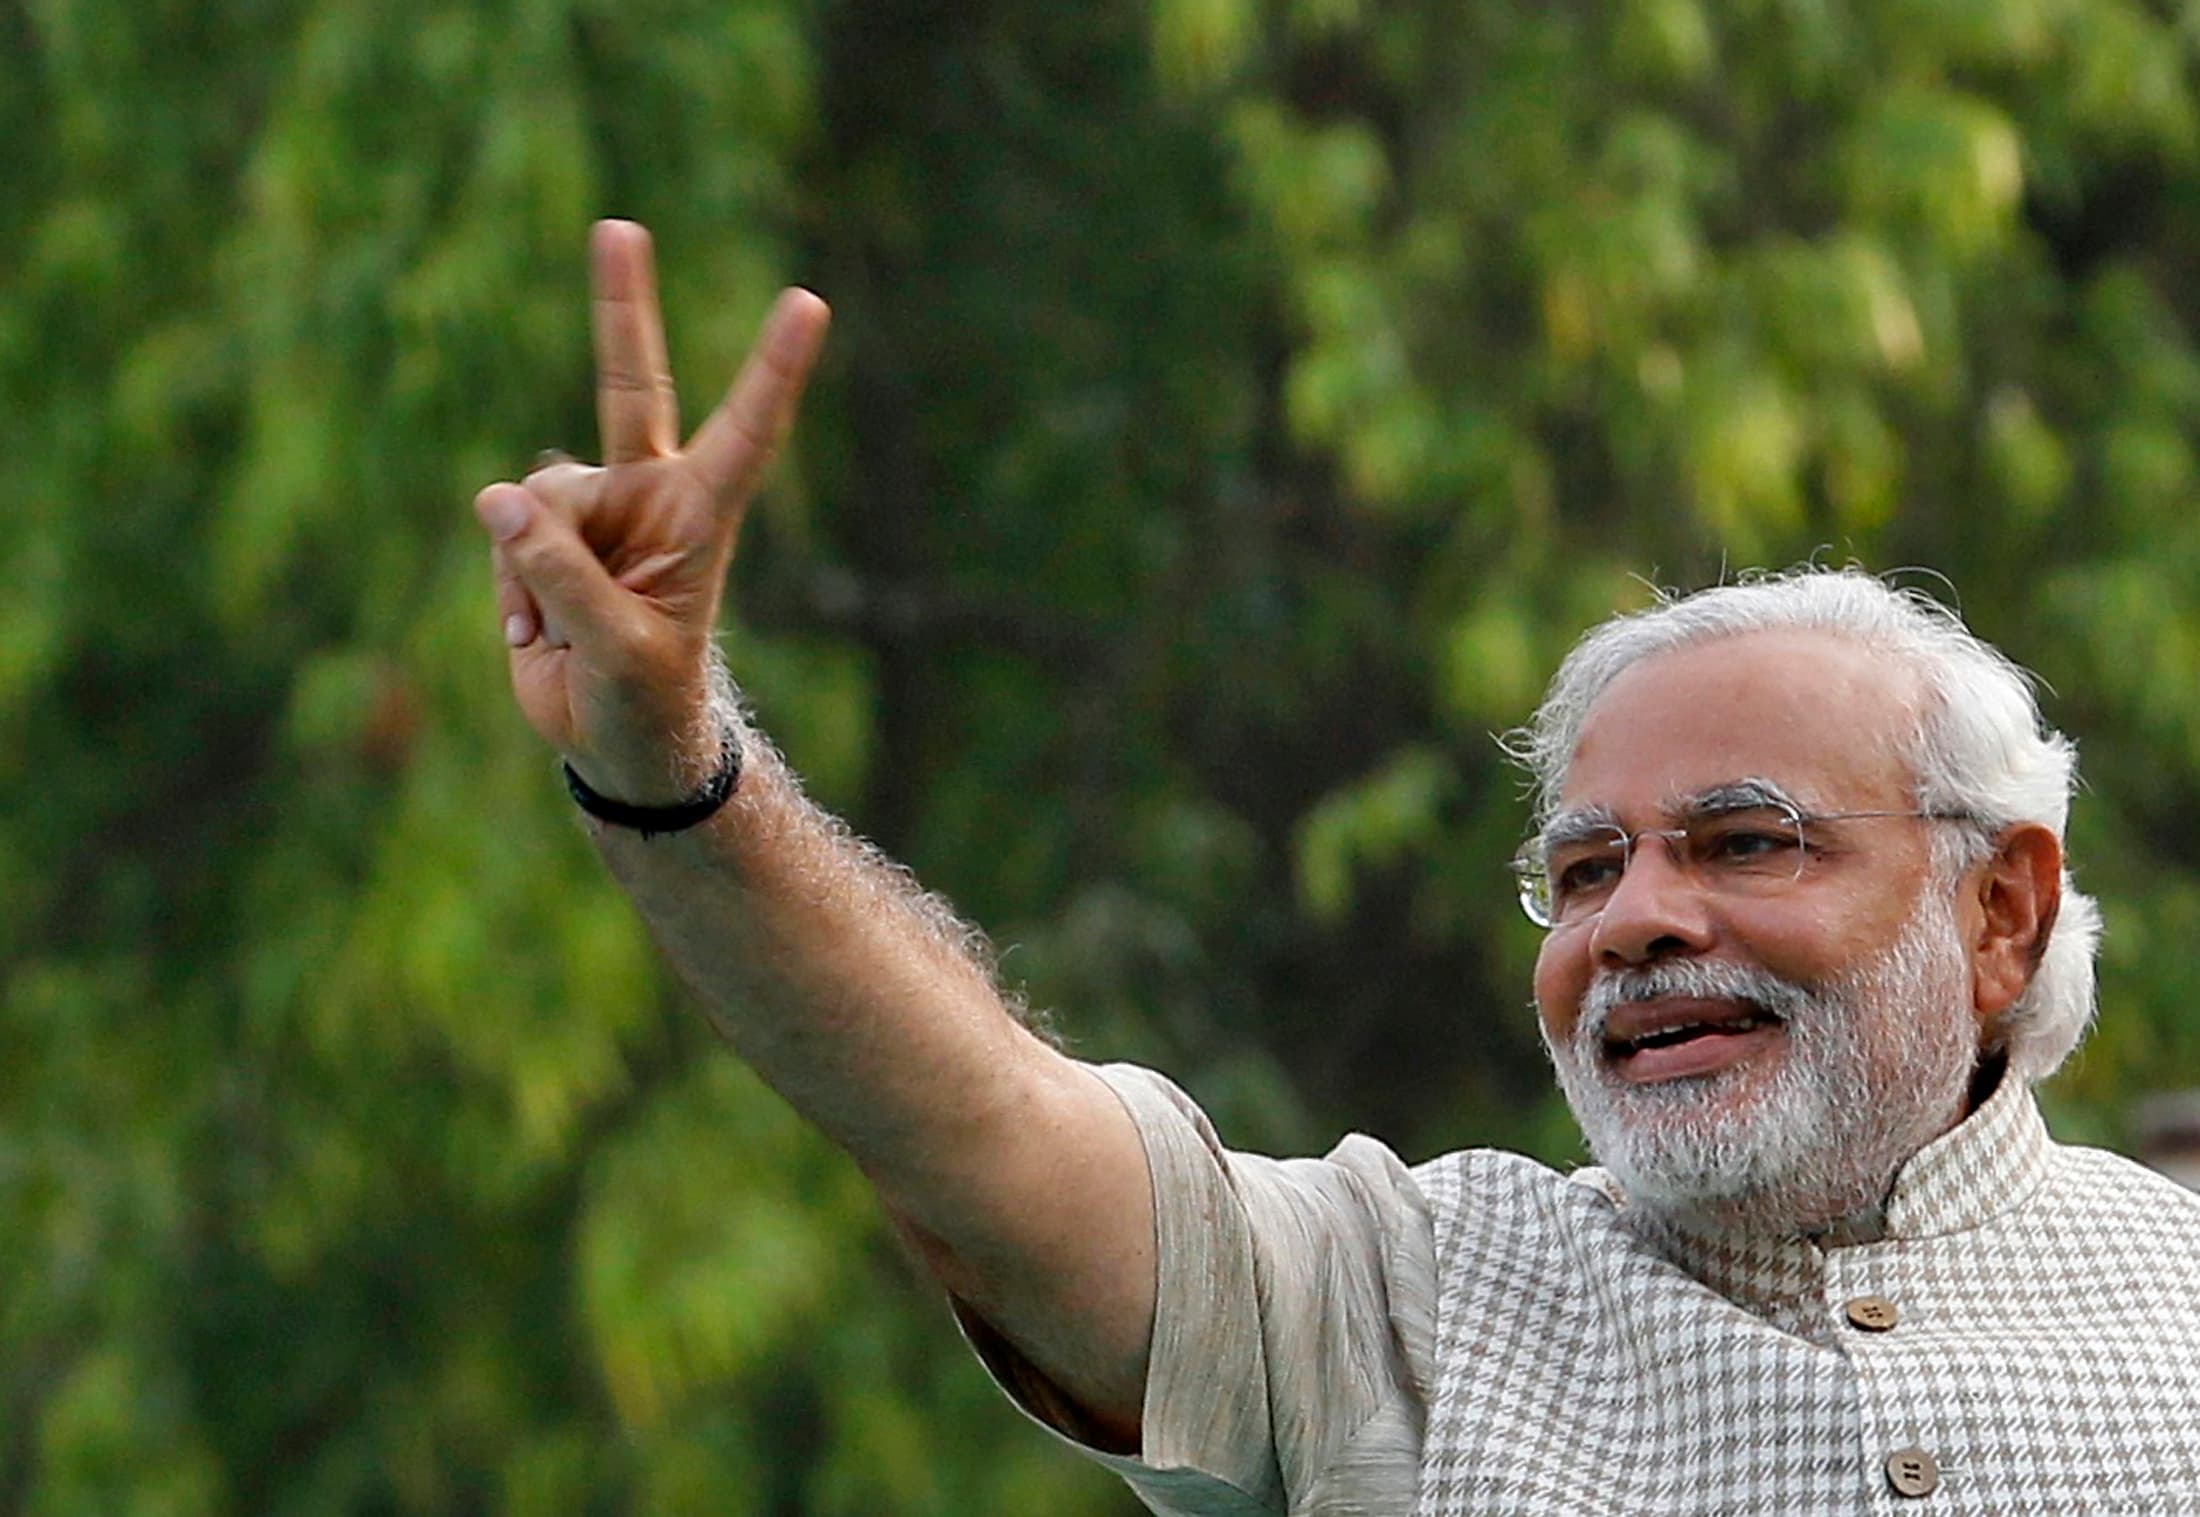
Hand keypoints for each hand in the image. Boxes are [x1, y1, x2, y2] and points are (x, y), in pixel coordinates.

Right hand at [473, 220, 829, 803]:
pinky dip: (508, 588)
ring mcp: (594, 511)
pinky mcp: (541, 534)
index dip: (772, 369)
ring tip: (560, 629)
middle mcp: (650, 495)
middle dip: (620, 307)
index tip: (808, 302)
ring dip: (533, 566)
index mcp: (702, 516)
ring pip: (539, 493)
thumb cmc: (643, 698)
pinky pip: (504, 532)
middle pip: (631, 386)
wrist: (612, 740)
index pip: (745, 431)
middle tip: (619, 227)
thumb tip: (501, 499)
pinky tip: (536, 632)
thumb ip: (562, 573)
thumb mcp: (618, 648)